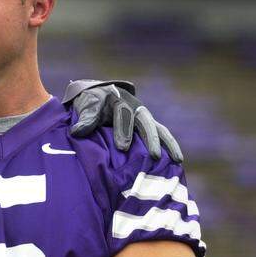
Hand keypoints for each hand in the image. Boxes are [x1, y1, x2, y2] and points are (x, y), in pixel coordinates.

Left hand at [64, 80, 183, 162]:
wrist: (100, 94)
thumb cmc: (93, 100)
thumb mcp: (87, 104)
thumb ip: (85, 117)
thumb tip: (78, 132)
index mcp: (120, 101)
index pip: (123, 116)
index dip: (123, 131)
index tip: (122, 148)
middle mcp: (136, 108)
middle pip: (146, 124)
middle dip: (150, 139)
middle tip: (154, 156)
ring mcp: (144, 117)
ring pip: (159, 130)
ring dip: (168, 144)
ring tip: (178, 160)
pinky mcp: (147, 125)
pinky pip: (160, 135)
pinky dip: (168, 147)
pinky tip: (174, 162)